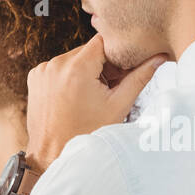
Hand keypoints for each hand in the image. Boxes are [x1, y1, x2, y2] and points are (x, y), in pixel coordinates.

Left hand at [25, 33, 165, 169]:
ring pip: (74, 57)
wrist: (52, 154)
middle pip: (88, 49)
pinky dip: (70, 75)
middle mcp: (56, 64)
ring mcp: (43, 70)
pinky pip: (59, 66)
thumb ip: (140, 77)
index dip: (116, 53)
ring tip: (92, 94)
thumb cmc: (86, 134)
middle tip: (110, 87)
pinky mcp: (35, 76)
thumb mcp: (118, 106)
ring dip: (86, 69)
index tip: (122, 71)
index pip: (103, 41)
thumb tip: (159, 57)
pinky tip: (76, 95)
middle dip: (102, 64)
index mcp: (76, 69)